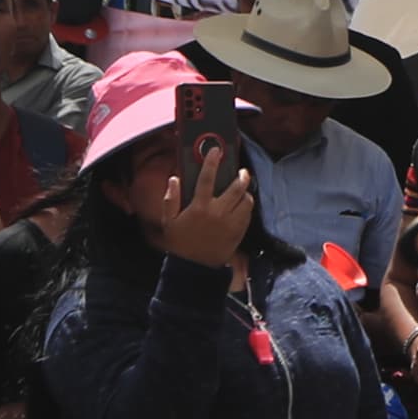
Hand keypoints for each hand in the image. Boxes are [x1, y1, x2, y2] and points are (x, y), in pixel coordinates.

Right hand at [159, 143, 257, 272]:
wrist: (194, 268)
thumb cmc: (180, 243)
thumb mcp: (169, 221)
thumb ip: (170, 199)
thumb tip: (174, 179)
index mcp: (199, 207)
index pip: (207, 178)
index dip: (212, 161)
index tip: (216, 150)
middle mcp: (218, 212)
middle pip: (237, 186)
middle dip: (241, 175)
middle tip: (240, 171)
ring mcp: (231, 222)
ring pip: (247, 199)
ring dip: (246, 191)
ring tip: (241, 189)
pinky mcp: (239, 231)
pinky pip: (249, 213)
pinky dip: (247, 205)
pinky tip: (241, 204)